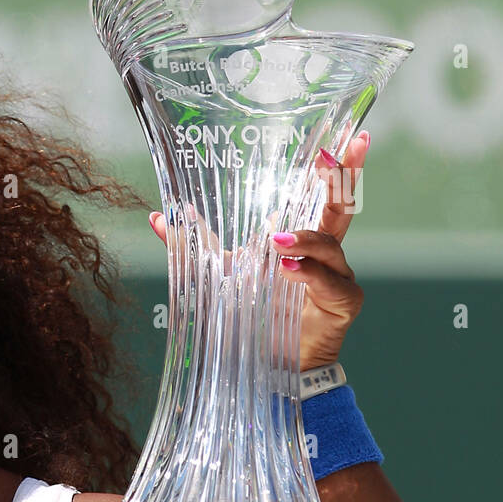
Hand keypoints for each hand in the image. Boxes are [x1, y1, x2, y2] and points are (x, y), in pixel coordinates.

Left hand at [148, 131, 369, 370]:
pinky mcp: (343, 304)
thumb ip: (192, 245)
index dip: (335, 166)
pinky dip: (309, 274)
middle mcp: (326, 252)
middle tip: (343, 150)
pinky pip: (331, 283)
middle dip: (346, 176)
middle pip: (342, 207)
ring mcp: (338, 276)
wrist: (265, 364)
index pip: (322, 195)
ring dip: (303, 239)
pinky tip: (289, 269)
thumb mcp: (217, 272)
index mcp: (303, 237)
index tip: (346, 137)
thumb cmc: (250, 313)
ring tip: (275, 243)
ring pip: (330, 245)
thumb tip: (156, 217)